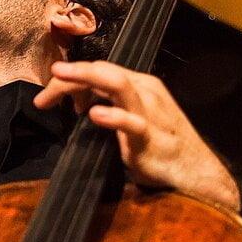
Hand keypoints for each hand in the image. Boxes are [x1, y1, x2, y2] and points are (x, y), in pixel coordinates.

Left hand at [33, 60, 240, 210]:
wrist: (196, 171)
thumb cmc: (161, 146)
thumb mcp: (131, 120)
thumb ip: (108, 107)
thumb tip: (78, 101)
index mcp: (139, 84)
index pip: (100, 70)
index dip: (71, 79)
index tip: (46, 97)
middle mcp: (145, 91)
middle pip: (103, 72)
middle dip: (71, 75)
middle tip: (44, 87)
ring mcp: (149, 112)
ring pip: (117, 85)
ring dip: (86, 78)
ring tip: (60, 78)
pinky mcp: (152, 137)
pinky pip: (133, 123)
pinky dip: (114, 117)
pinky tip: (94, 115)